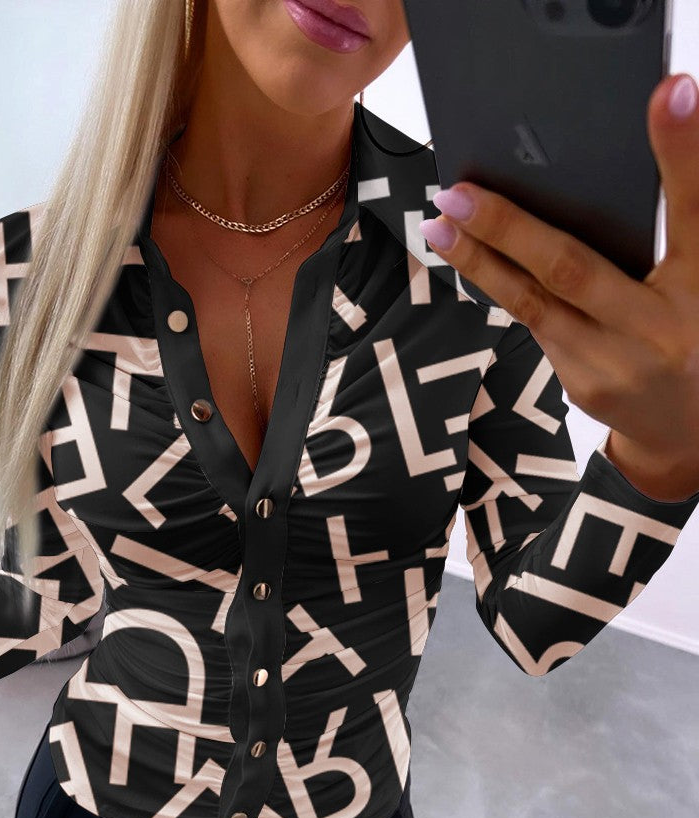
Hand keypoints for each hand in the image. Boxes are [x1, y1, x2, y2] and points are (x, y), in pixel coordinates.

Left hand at [420, 74, 698, 501]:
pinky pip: (534, 325)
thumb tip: (618, 164)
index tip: (669, 93)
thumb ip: (673, 234)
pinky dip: (501, 287)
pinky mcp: (582, 387)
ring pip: (534, 304)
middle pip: (572, 269)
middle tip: (457, 193)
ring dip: (480, 262)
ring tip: (439, 225)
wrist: (689, 430)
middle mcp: (659, 328)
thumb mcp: (695, 282)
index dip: (682, 154)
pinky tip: (470, 258)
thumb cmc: (693, 335)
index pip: (693, 212)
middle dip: (509, 228)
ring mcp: (614, 366)